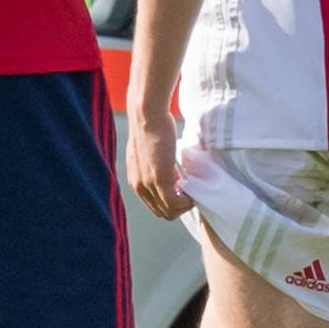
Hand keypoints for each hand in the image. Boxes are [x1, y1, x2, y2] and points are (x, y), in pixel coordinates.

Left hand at [127, 105, 189, 221]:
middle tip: (190, 190)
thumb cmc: (151, 127)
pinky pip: (175, 203)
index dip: (172, 202)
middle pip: (162, 212)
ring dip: (184, 204)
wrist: (147, 115)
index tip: (183, 189)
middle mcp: (139, 186)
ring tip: (192, 187)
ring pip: (169, 211)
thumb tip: (172, 175)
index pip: (155, 206)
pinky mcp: (160, 179)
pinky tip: (192, 187)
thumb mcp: (149, 153)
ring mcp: (149, 184)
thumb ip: (155, 168)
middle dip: (179, 206)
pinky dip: (187, 201)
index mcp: (136, 181)